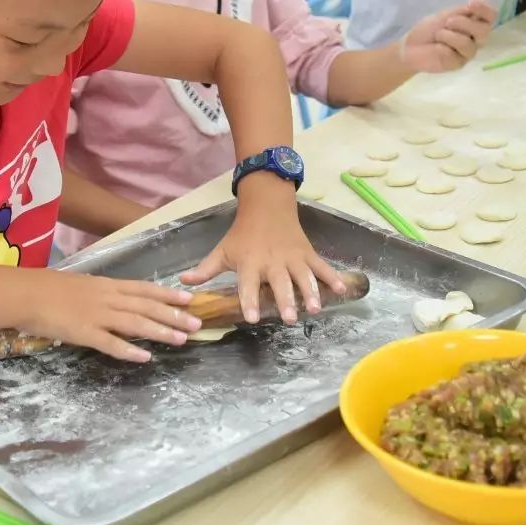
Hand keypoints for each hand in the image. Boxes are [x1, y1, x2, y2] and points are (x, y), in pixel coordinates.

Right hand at [21, 270, 199, 361]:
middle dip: (173, 314)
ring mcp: (96, 315)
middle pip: (146, 306)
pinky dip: (129, 350)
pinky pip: (110, 343)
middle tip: (196, 322)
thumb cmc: (48, 289)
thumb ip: (100, 294)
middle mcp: (107, 298)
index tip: (188, 298)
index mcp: (106, 285)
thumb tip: (117, 301)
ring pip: (135, 323)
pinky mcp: (84, 333)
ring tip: (180, 339)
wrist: (25, 293)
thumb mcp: (80, 285)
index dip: (167, 294)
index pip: (143, 288)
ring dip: (159, 331)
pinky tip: (145, 357)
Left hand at [182, 174, 344, 323]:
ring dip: (310, 293)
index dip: (250, 301)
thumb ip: (206, 269)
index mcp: (250, 263)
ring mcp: (293, 257)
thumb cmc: (242, 233)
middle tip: (289, 318)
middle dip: (285, 300)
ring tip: (314, 310)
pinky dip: (332, 277)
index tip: (252, 318)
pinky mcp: (307, 253)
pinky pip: (321, 266)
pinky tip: (342, 290)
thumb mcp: (223, 250)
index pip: (248, 285)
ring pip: (303, 276)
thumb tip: (183, 283)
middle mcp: (272, 262)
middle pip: (279, 283)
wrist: (267, 205)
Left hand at [401, 0, 496, 72]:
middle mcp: (475, 39)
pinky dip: (445, 44)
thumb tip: (480, 1)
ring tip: (438, 35)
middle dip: (464, 23)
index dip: (484, 9)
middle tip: (448, 22)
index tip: (470, 4)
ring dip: (450, 34)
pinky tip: (437, 46)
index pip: (491, 16)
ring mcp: (468, 52)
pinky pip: (458, 51)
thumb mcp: (447, 15)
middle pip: (485, 30)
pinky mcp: (459, 63)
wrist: (411, 46)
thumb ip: (464, 10)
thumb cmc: (429, 30)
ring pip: (469, 42)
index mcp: (474, 24)